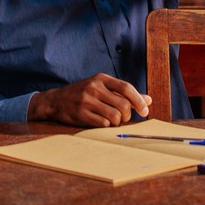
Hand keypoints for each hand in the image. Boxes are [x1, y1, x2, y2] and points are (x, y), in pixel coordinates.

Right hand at [29, 74, 149, 126]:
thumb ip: (124, 93)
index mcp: (101, 78)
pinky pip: (104, 124)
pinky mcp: (81, 114)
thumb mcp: (102, 88)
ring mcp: (87, 101)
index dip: (139, 100)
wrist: (56, 100)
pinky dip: (106, 126)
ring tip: (111, 120)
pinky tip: (100, 122)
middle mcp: (94, 87)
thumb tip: (148, 100)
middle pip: (123, 105)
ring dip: (117, 122)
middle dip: (127, 115)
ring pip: (115, 116)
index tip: (145, 110)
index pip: (126, 88)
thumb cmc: (83, 94)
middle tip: (123, 117)